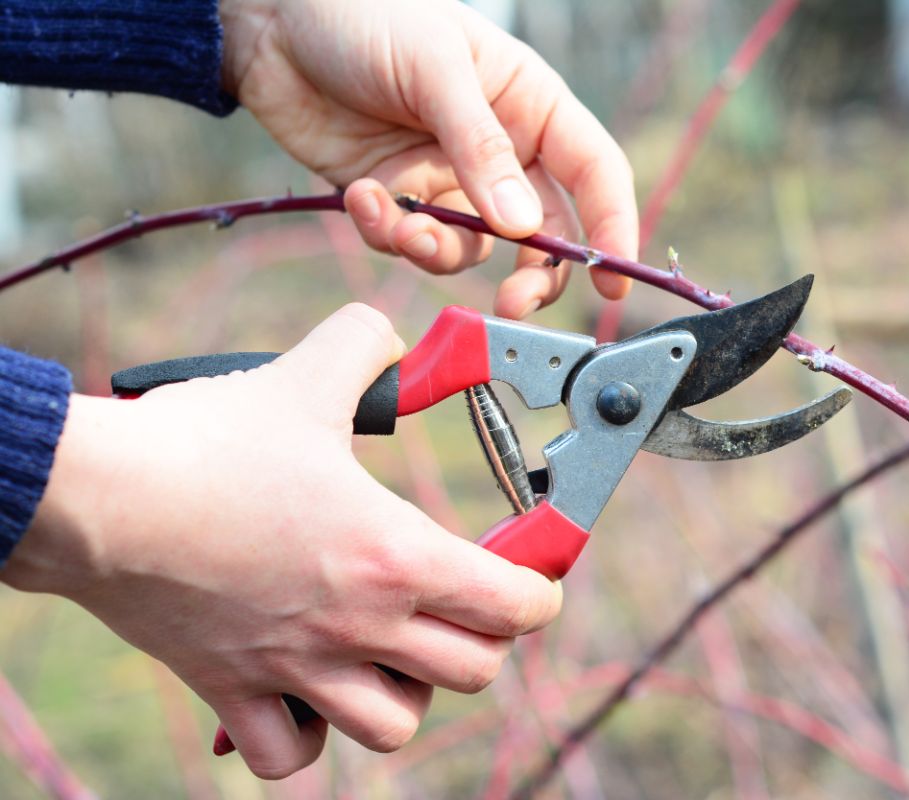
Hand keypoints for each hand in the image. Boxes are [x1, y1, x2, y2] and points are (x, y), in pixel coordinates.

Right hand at [5, 304, 561, 778]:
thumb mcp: (304, 376)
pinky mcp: (234, 689)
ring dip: (407, 693)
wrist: (99, 497)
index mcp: (395, 553)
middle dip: (484, 638)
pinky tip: (305, 692)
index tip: (531, 573)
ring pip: (395, 726)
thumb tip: (389, 335)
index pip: (516, 606)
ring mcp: (298, 667)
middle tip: (462, 602)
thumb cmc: (205, 442)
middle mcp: (359, 624)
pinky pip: (289, 756)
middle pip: (475, 672)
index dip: (539, 590)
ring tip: (390, 651)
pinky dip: (306, 736)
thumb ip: (364, 345)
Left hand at [219, 0, 636, 318]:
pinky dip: (386, 230)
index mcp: (531, 105)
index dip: (611, 228)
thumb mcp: (436, 68)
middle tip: (511, 305)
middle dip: (531, 276)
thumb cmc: (368, 13)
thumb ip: (481, 148)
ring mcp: (447, 179)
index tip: (612, 281)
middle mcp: (499, 150)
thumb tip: (524, 230)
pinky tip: (358, 194)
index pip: (593, 173)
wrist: (274, 19)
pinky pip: (408, 240)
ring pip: (469, 249)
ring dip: (437, 250)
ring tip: (400, 222)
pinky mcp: (397, 198)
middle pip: (541, 235)